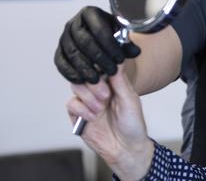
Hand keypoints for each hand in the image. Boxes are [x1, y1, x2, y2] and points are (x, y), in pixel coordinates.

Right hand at [54, 6, 140, 83]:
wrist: (99, 42)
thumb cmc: (112, 37)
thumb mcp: (121, 36)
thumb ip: (128, 44)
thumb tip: (135, 51)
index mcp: (90, 13)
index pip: (99, 29)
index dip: (110, 46)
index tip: (120, 59)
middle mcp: (73, 23)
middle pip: (84, 42)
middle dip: (99, 58)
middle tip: (111, 72)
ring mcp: (63, 37)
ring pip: (72, 53)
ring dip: (85, 68)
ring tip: (98, 80)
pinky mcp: (58, 51)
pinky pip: (61, 63)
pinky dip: (70, 73)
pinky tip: (82, 81)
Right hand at [66, 64, 153, 180]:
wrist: (125, 148)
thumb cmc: (132, 124)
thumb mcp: (130, 101)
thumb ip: (121, 81)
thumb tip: (117, 59)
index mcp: (113, 83)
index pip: (100, 66)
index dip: (99, 67)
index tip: (103, 74)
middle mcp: (99, 90)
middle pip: (86, 74)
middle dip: (94, 84)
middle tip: (106, 96)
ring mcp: (88, 102)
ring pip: (77, 86)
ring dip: (88, 97)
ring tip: (100, 108)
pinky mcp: (78, 115)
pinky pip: (71, 104)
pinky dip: (82, 109)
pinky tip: (93, 117)